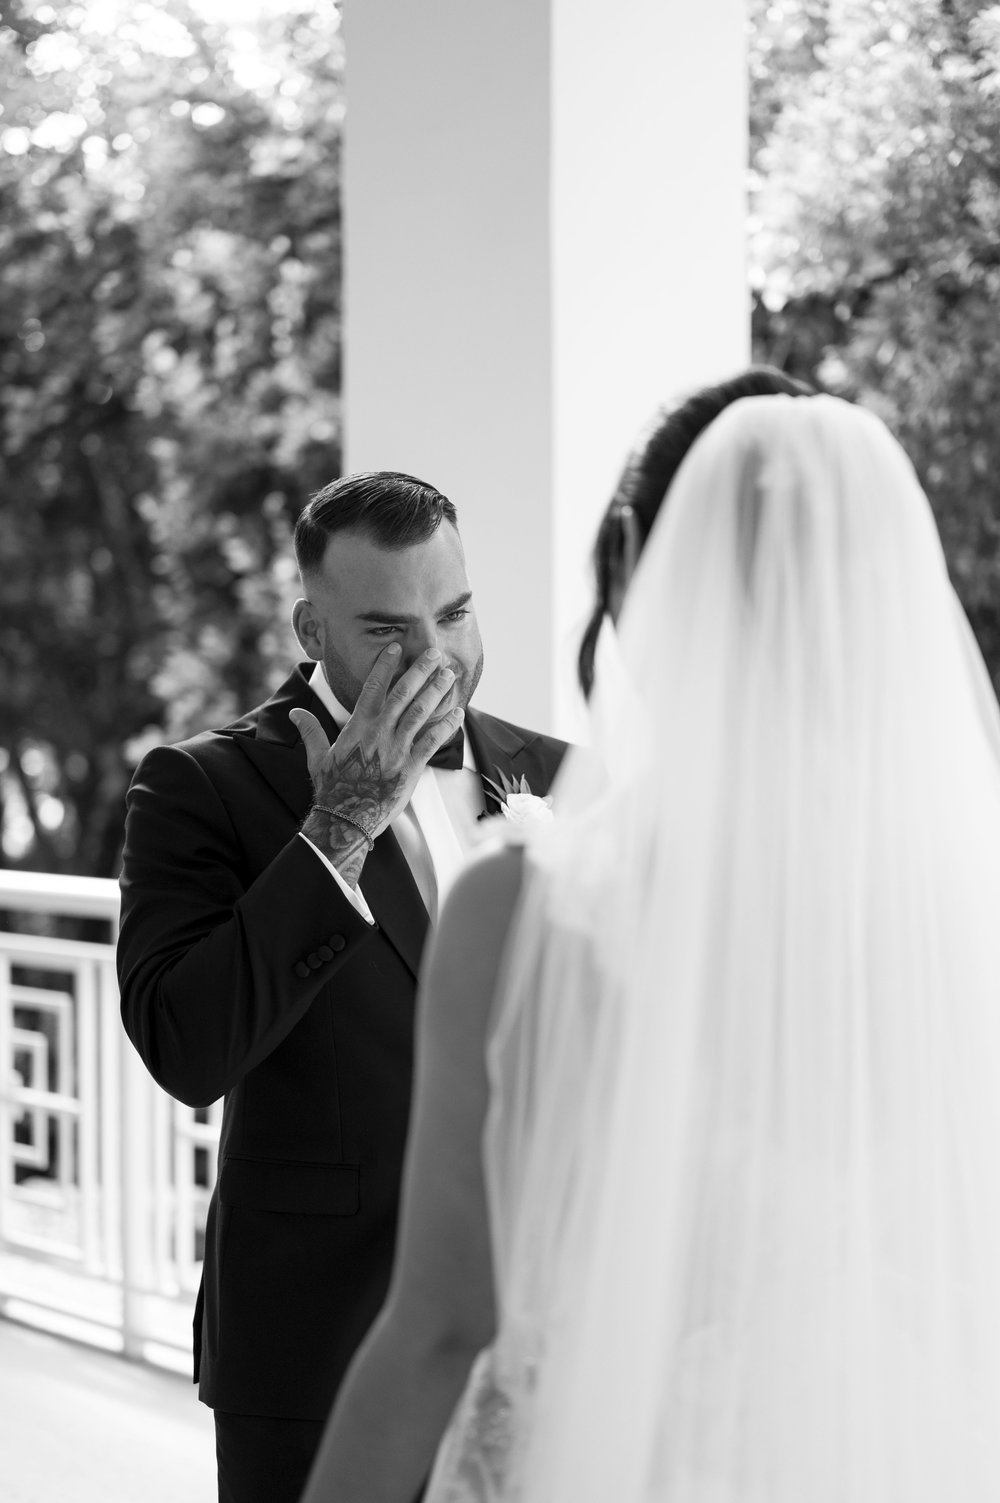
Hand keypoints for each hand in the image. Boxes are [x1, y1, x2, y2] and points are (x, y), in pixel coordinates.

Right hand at [290, 646, 464, 842]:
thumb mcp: (317, 757)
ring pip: (421, 712)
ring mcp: (398, 748)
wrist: (346, 819)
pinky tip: (459, 712)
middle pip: (404, 693)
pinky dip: (447, 725)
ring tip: (449, 675)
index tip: (397, 647)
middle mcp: (380, 732)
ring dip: (437, 691)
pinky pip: (433, 741)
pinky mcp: (412, 767)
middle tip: (435, 653)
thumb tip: (295, 714)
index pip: (373, 686)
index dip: (386, 664)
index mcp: (358, 726)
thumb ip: (311, 731)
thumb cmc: (331, 789)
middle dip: (420, 670)